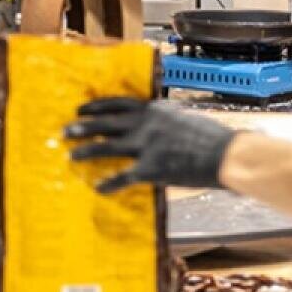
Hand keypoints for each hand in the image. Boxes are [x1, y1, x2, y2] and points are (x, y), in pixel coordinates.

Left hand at [66, 97, 237, 192]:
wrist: (226, 154)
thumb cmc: (212, 137)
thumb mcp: (184, 119)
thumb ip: (165, 121)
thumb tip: (156, 123)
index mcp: (155, 110)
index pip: (118, 104)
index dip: (96, 106)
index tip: (81, 109)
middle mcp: (146, 124)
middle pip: (106, 123)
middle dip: (83, 127)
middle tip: (66, 131)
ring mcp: (147, 145)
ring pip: (107, 147)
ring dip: (86, 151)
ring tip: (71, 155)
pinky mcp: (152, 168)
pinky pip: (123, 177)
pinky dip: (109, 184)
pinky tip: (98, 188)